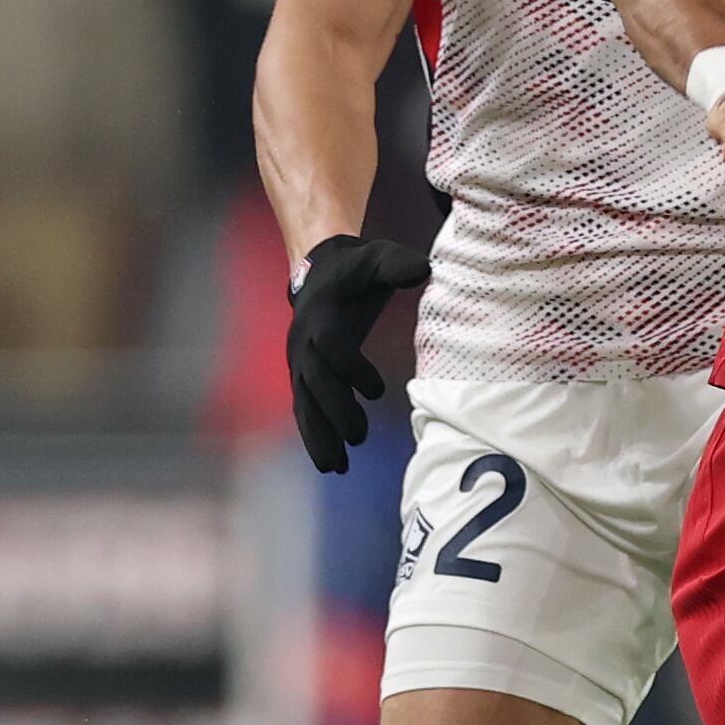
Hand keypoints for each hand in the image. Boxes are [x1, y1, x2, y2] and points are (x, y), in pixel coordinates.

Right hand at [285, 232, 433, 473]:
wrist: (320, 272)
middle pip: (315, 381)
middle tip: (360, 436)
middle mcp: (304, 341)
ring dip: (318, 435)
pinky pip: (306, 409)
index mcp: (322, 313)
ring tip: (335, 467)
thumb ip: (398, 264)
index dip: (350, 367)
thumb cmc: (356, 268)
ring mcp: (300, 361)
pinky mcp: (303, 375)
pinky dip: (316, 436)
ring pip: (304, 402)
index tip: (377, 392)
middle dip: (335, 410)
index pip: (330, 345)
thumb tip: (424, 270)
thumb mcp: (378, 258)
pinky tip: (333, 464)